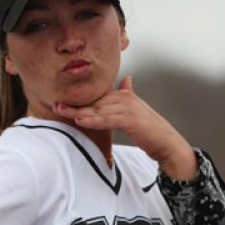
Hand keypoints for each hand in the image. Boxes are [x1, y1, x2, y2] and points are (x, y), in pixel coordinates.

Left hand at [53, 76, 197, 179]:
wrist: (168, 144)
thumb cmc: (150, 131)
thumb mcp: (136, 111)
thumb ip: (128, 96)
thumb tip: (126, 80)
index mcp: (125, 95)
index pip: (98, 97)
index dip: (80, 99)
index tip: (62, 101)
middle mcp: (126, 98)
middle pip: (95, 101)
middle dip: (75, 104)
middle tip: (56, 105)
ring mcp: (129, 108)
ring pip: (98, 109)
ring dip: (78, 111)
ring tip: (61, 111)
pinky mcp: (131, 119)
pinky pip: (107, 119)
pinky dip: (92, 120)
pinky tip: (79, 121)